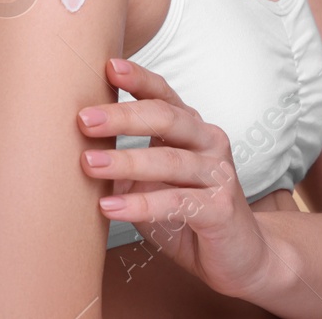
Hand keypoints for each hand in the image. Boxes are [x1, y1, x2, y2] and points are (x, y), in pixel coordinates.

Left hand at [77, 57, 271, 296]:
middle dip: (123, 116)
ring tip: (89, 164)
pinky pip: (176, 201)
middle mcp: (208, 143)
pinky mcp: (220, 208)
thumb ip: (127, 168)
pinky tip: (110, 207)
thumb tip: (80, 153)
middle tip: (85, 120)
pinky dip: (140, 204)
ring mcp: (218, 174)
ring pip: (169, 160)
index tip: (109, 66)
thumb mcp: (154, 184)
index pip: (164, 96)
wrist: (241, 255)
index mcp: (191, 129)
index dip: (139, 79)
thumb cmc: (191, 213)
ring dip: (126, 161)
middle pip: (166, 118)